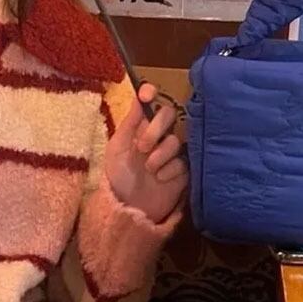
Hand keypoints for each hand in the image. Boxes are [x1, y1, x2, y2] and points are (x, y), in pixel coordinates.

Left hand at [104, 84, 188, 223]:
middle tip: (142, 147)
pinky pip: (183, 161)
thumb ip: (129, 122)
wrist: (129, 207)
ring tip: (148, 169)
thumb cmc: (118, 175)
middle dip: (155, 128)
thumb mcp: (118, 147)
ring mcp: (172, 152)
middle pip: (168, 115)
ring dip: (159, 155)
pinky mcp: (184, 170)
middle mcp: (158, 135)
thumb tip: (138, 96)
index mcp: (140, 127)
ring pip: (175, 140)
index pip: (151, 103)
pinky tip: (160, 179)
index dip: (151, 93)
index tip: (148, 95)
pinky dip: (169, 170)